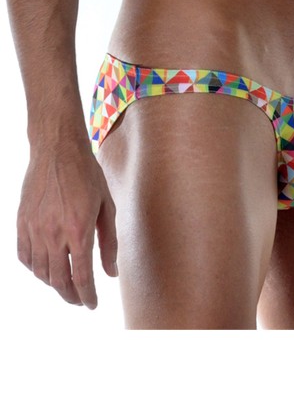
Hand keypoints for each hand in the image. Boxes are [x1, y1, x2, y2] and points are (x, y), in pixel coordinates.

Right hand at [17, 140, 117, 308]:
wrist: (57, 150)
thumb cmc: (87, 175)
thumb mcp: (107, 206)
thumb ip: (109, 242)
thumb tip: (111, 273)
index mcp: (78, 230)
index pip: (82, 277)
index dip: (88, 296)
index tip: (92, 304)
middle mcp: (53, 234)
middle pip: (59, 281)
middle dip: (71, 296)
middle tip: (80, 301)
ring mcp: (34, 229)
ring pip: (40, 272)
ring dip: (54, 284)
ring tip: (66, 285)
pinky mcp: (21, 222)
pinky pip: (24, 256)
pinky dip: (35, 269)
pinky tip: (46, 268)